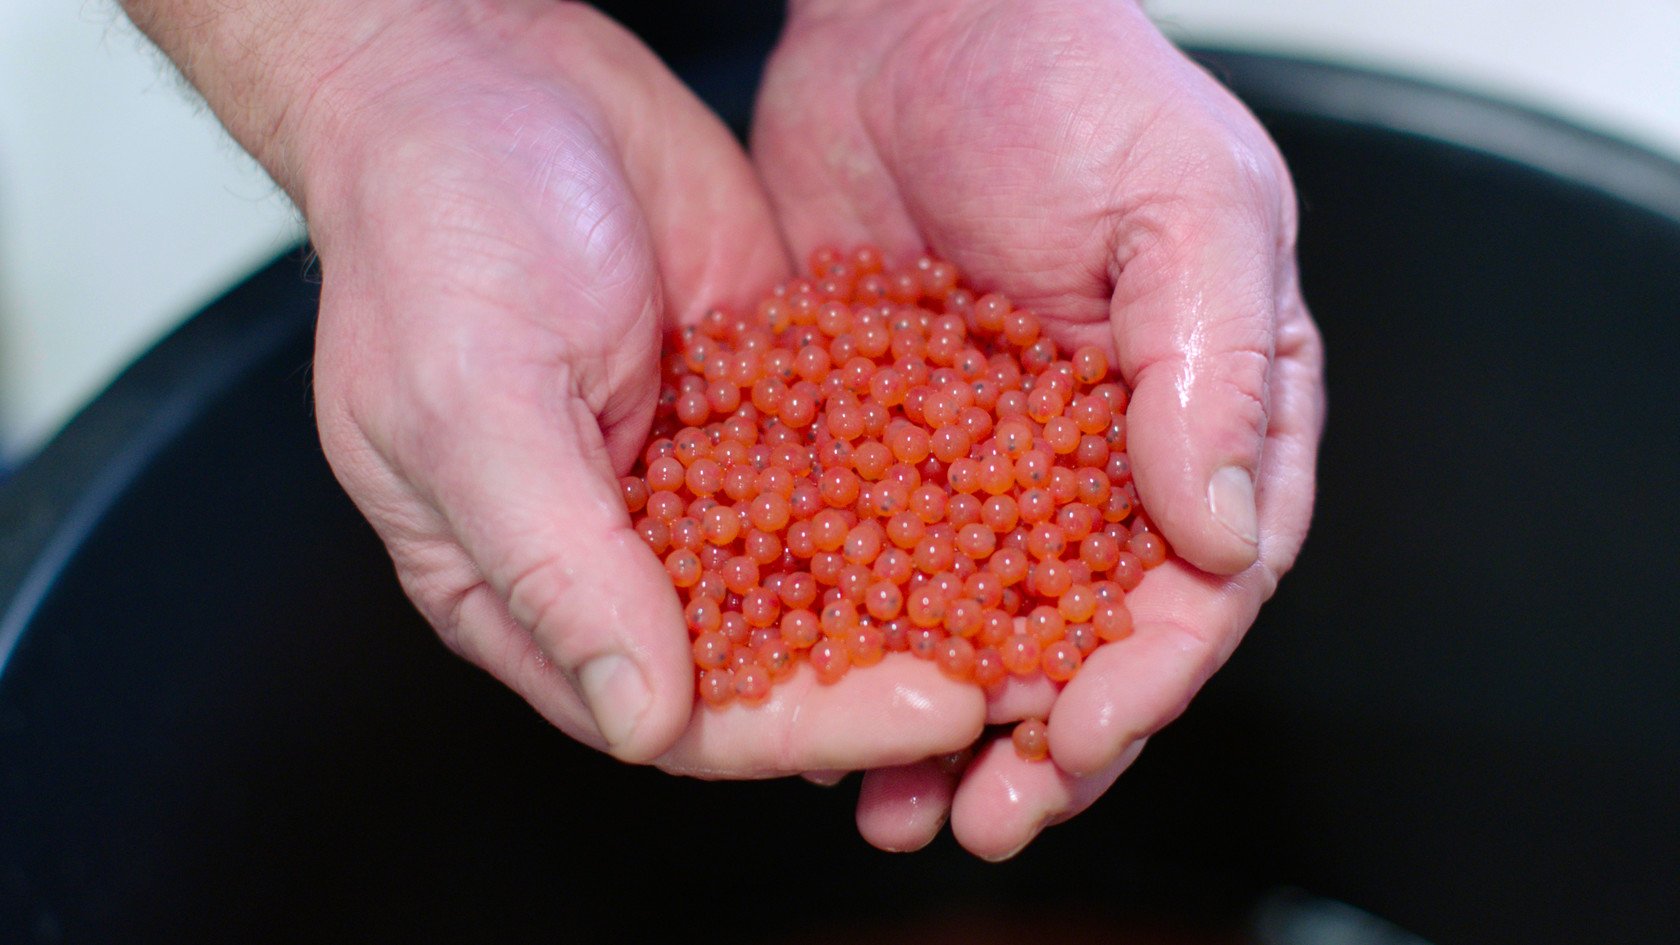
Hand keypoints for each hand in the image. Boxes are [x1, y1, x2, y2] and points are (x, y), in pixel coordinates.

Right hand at [196, 2, 985, 772]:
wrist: (490, 71)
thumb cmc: (435, 234)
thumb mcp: (477, 409)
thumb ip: (559, 569)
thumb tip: (643, 721)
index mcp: (526, 586)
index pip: (674, 709)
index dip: (800, 725)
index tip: (921, 711)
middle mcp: (624, 548)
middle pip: (771, 658)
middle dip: (887, 675)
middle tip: (1010, 672)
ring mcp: (702, 475)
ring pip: (824, 572)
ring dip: (921, 597)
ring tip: (1034, 607)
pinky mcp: (765, 399)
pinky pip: (850, 465)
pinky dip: (921, 488)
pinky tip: (1007, 501)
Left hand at [755, 0, 1325, 856]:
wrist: (911, 15)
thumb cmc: (1075, 81)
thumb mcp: (1184, 201)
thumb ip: (1212, 367)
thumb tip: (1215, 534)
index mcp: (1211, 414)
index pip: (1206, 580)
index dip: (1152, 670)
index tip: (1088, 729)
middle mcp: (1105, 461)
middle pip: (1092, 636)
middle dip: (1050, 739)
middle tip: (994, 812)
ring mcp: (990, 465)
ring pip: (982, 628)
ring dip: (948, 725)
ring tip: (904, 806)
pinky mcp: (888, 448)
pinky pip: (878, 568)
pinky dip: (857, 641)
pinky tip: (818, 701)